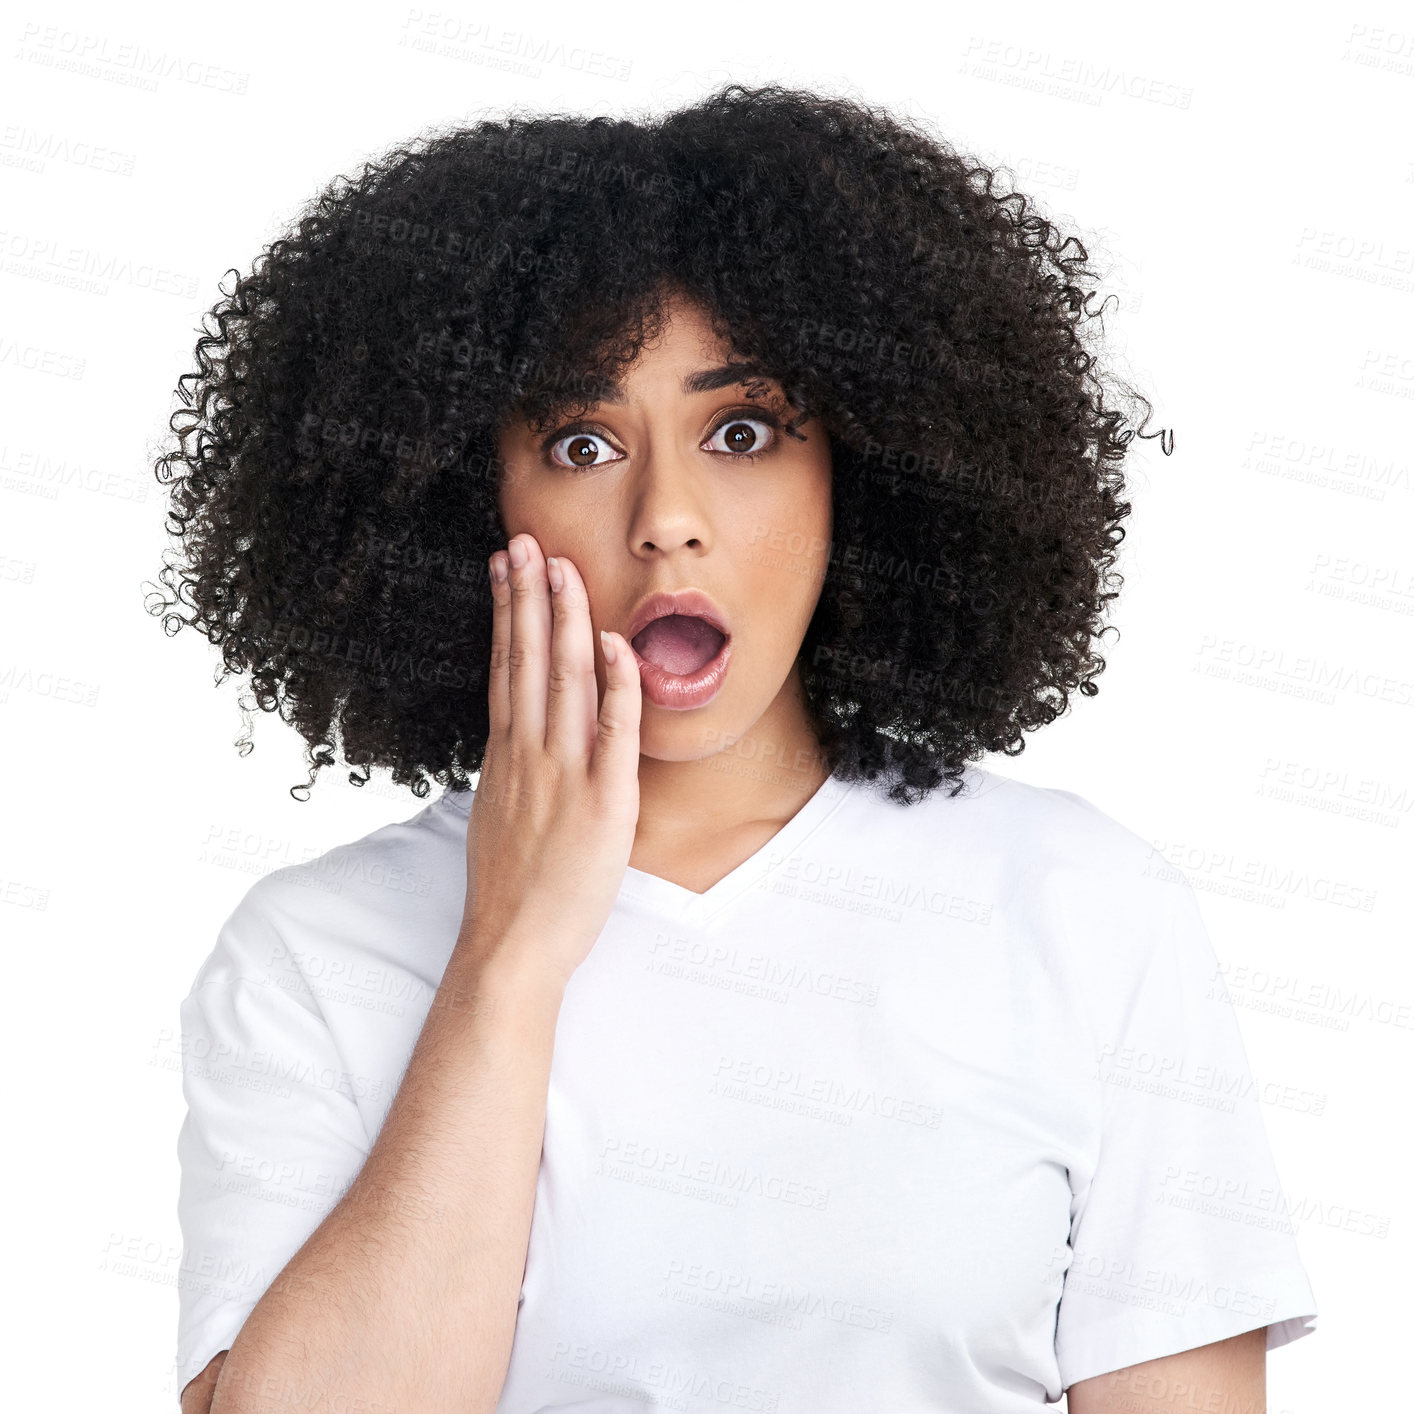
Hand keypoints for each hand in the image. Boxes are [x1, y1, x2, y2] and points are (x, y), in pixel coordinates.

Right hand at [459, 532, 641, 986]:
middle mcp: (529, 755)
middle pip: (528, 659)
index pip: (505, 668)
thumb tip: (517, 741)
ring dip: (564, 620)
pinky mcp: (604, 801)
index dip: (508, 614)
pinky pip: (614, 733)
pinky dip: (617, 685)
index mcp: (505, 757)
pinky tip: (616, 642)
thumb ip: (511, 771)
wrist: (511, 946)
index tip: (506, 569)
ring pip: (565, 681)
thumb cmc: (508, 891)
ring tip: (559, 567)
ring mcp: (564, 774)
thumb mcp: (498, 817)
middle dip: (529, 595)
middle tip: (525, 541)